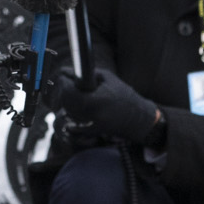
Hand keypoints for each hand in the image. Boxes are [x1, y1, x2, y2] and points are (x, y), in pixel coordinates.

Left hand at [42, 67, 164, 147]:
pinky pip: (74, 124)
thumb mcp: (109, 79)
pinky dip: (73, 115)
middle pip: (66, 102)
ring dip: (68, 102)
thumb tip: (68, 71)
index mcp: (96, 100)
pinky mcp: (92, 132)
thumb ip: (88, 74)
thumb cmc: (125, 96)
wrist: (138, 118)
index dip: (64, 82)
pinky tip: (76, 109)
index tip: (64, 77)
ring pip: (69, 113)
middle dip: (65, 91)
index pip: (69, 92)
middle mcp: (91, 115)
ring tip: (77, 94)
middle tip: (69, 84)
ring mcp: (91, 125)